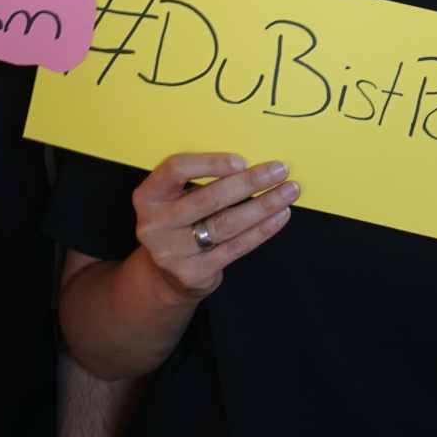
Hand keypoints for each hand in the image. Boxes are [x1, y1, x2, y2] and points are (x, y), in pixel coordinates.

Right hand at [132, 152, 294, 300]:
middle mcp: (154, 224)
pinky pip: (235, 247)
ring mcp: (171, 252)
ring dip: (263, 205)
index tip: (242, 160)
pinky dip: (262, 230)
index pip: (176, 169)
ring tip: (288, 191)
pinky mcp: (192, 273)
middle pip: (208, 198)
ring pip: (226, 224)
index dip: (211, 163)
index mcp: (148, 195)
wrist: (166, 275)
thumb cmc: (180, 223)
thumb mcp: (175, 198)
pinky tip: (280, 216)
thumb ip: (200, 181)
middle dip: (249, 182)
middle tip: (280, 170)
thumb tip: (250, 163)